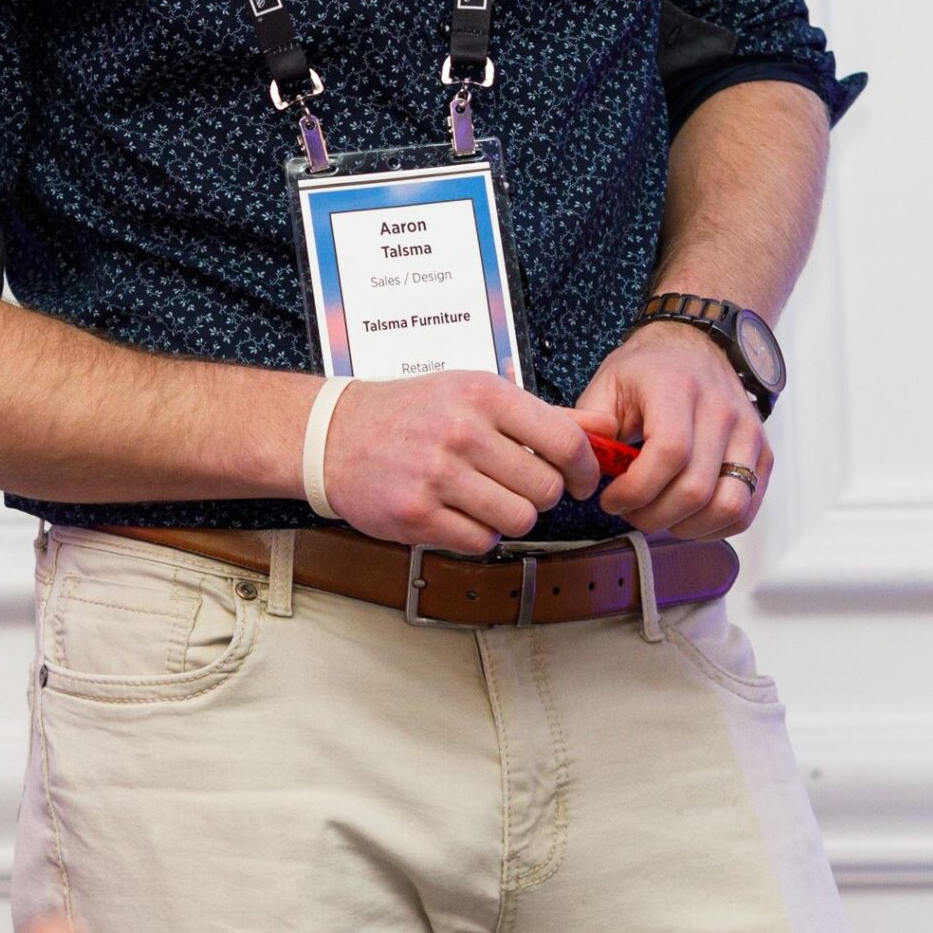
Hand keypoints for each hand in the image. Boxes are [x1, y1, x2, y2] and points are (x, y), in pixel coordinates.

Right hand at [320, 371, 601, 551]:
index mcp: (483, 395)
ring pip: (519, 520)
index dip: (584, 468)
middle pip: (545, 488)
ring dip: (510, 516)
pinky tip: (459, 512)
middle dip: (540, 495)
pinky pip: (481, 541)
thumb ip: (537, 414)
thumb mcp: (472, 391)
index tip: (581, 478)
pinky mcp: (418, 515)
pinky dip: (478, 533)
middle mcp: (462, 432)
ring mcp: (438, 476)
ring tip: (486, 498)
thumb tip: (598, 429)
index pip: (565, 440)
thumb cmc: (408, 412)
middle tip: (519, 486)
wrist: (334, 434)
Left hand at [572, 322, 770, 538]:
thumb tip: (581, 467)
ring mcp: (748, 433)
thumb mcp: (607, 384)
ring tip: (660, 516)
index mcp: (677, 388)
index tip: (611, 499)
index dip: (636, 489)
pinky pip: (747, 508)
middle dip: (654, 515)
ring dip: (687, 526)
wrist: (695, 346)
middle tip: (630, 511)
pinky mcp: (762, 454)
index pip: (669, 452)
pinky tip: (688, 518)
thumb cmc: (650, 369)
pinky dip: (716, 526)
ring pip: (728, 505)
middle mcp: (720, 410)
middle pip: (696, 488)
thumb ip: (590, 426)